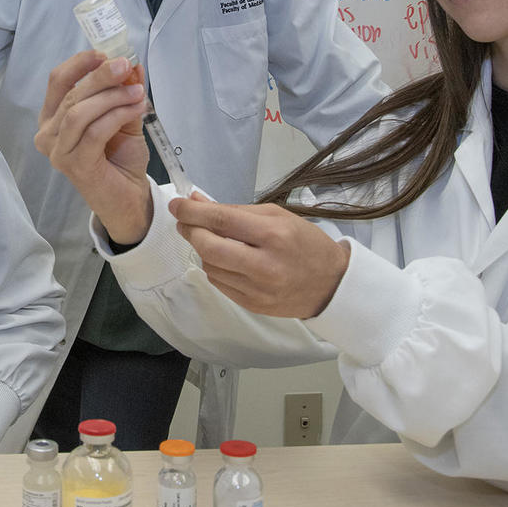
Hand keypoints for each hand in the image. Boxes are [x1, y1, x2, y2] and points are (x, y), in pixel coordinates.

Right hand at [34, 49, 152, 242]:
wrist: (128, 198)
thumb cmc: (120, 158)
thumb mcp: (123, 116)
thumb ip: (123, 92)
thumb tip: (131, 64)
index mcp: (53, 117)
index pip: (58, 81)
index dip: (80, 63)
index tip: (105, 53)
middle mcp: (48, 134)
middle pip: (71, 94)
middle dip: (101, 76)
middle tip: (126, 66)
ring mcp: (58, 151)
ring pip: (79, 112)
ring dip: (111, 97)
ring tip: (137, 93)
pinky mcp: (74, 165)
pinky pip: (95, 131)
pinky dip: (117, 115)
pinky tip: (137, 108)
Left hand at [171, 194, 349, 319]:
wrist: (331, 284)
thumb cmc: (304, 243)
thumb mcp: (276, 216)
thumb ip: (234, 209)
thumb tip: (197, 201)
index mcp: (273, 235)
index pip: (222, 219)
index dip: (192, 211)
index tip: (177, 204)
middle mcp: (264, 264)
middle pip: (208, 247)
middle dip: (190, 231)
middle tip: (186, 222)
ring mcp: (257, 289)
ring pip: (210, 266)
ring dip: (203, 250)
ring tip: (214, 240)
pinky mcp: (252, 305)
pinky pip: (219, 283)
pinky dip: (215, 268)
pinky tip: (226, 259)